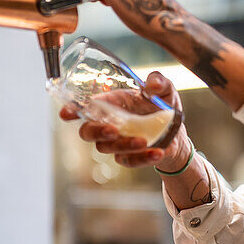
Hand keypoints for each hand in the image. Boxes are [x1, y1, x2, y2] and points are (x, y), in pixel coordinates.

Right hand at [60, 71, 189, 170]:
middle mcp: (109, 123)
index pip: (86, 106)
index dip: (73, 110)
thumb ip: (160, 82)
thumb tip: (153, 83)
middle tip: (113, 130)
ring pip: (107, 148)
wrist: (176, 132)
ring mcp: (117, 142)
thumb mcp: (166, 91)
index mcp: (112, 103)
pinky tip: (158, 153)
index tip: (66, 113)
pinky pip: (129, 161)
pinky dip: (143, 158)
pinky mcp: (129, 157)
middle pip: (88, 131)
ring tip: (143, 141)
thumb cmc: (163, 106)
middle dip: (96, 132)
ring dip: (124, 145)